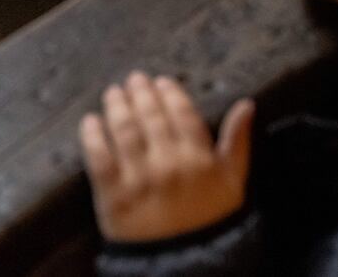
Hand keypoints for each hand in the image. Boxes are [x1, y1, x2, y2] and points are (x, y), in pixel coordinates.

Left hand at [79, 72, 254, 242]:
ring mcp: (139, 178)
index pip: (182, 113)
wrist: (184, 265)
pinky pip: (99, 158)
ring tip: (113, 93)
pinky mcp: (113, 196)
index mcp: (199, 157)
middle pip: (151, 117)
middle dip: (141, 93)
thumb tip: (247, 104)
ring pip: (125, 131)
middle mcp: (168, 163)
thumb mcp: (234, 182)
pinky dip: (93, 136)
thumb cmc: (211, 220)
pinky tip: (90, 122)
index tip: (162, 81)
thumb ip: (238, 141)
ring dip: (117, 107)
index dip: (170, 93)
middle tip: (134, 79)